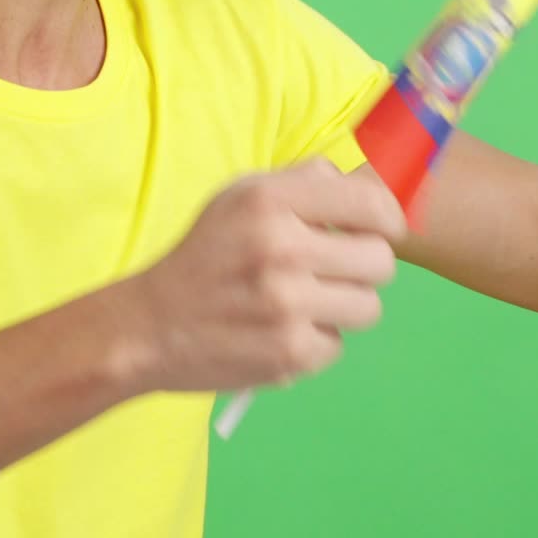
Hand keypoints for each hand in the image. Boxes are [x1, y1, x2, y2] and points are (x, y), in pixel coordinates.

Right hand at [131, 158, 404, 394]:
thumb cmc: (206, 254)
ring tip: (309, 300)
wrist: (149, 325)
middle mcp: (282, 248)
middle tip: (335, 269)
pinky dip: (318, 340)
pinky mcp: (289, 354)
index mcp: (271, 201)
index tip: (381, 230)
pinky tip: (284, 329)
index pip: (370, 204)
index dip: (388, 219)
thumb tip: (369, 189)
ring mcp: (287, 305)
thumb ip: (306, 184)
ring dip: (346, 305)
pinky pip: (339, 344)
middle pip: (381, 261)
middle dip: (364, 266)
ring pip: (369, 306)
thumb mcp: (242, 196)